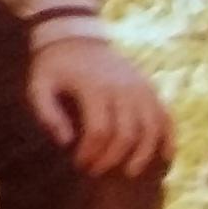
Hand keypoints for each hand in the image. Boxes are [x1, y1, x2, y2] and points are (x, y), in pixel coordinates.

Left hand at [27, 33, 172, 177]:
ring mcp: (140, 89)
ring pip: (151, 129)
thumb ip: (46, 113)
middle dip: (112, 158)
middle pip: (127, 134)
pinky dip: (168, 137)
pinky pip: (166, 116)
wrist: (77, 37)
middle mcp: (123, 89)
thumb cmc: (55, 66)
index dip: (92, 153)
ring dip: (142, 155)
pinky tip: (165, 157)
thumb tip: (65, 142)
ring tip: (128, 171)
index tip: (80, 163)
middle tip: (96, 170)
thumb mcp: (39, 85)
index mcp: (94, 88)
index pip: (100, 131)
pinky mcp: (150, 89)